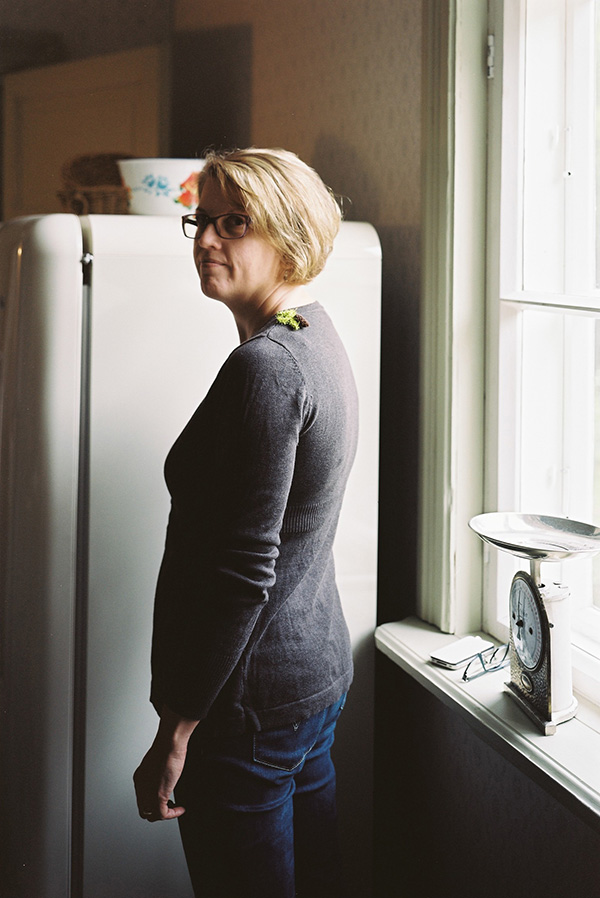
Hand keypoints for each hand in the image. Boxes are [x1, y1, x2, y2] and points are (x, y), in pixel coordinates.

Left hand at [133, 705, 198, 821]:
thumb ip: (159, 772)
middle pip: (144, 810)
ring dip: (164, 815)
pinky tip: (180, 809)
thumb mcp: (159, 762)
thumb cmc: (167, 746)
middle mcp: (141, 786)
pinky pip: (163, 814)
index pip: (142, 799)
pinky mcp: (158, 795)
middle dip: (157, 811)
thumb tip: (166, 776)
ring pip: (151, 815)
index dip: (152, 803)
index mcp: (140, 778)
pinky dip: (173, 814)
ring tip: (174, 809)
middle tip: (170, 807)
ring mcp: (148, 792)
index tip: (164, 800)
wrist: (170, 742)